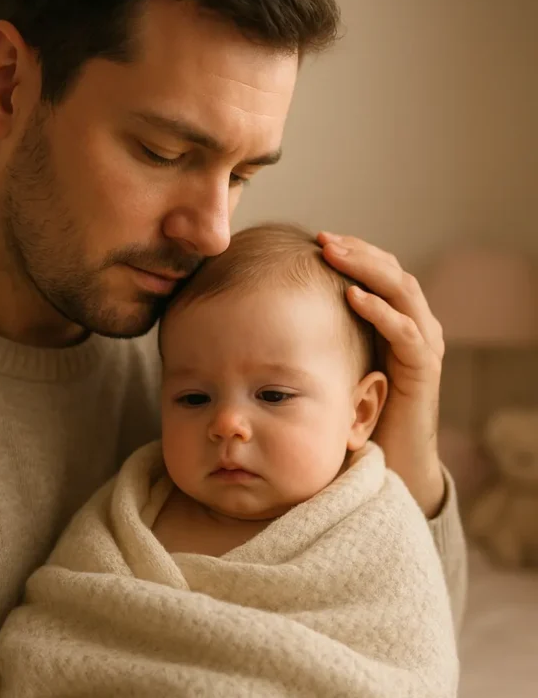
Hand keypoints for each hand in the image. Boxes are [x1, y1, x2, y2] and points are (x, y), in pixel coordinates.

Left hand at [317, 232, 445, 516]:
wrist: (389, 459)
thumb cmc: (356, 408)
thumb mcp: (338, 359)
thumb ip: (324, 332)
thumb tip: (275, 306)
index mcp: (395, 319)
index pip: (378, 271)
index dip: (352, 251)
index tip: (317, 238)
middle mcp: (414, 325)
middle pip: (392, 271)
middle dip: (358, 252)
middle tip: (324, 238)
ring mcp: (423, 345)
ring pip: (402, 292)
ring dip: (368, 269)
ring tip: (335, 254)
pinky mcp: (423, 370)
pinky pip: (406, 332)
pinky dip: (380, 311)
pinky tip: (353, 296)